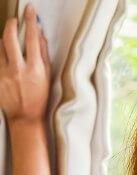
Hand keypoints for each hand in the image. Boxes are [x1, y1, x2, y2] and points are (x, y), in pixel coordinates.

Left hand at [0, 4, 49, 123]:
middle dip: (11, 25)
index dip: (30, 21)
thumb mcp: (47, 75)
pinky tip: (4, 55)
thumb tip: (40, 35)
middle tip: (14, 20)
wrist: (25, 116)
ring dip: (3, 39)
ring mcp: (4, 74)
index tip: (30, 10)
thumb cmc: (39, 97)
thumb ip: (43, 54)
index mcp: (35, 69)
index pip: (33, 38)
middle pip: (10, 38)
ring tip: (9, 40)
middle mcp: (18, 69)